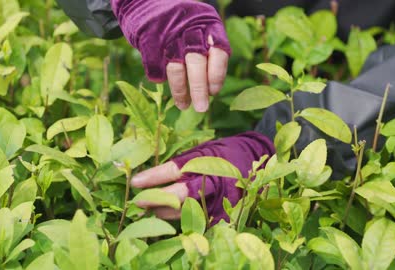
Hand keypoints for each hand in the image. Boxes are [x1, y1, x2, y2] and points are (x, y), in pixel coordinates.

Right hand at [111, 0, 230, 111]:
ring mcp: (168, 32)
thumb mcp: (198, 30)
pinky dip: (158, 77)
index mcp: (208, 23)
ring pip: (176, 67)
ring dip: (180, 90)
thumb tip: (211, 90)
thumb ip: (207, 53)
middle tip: (201, 108)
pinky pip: (155, 66)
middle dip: (199, 89)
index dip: (217, 75)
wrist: (144, 2)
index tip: (214, 92)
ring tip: (183, 104)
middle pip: (197, 62)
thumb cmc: (177, 24)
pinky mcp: (148, 38)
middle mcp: (190, 26)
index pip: (219, 52)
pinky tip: (161, 82)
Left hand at [130, 132, 274, 224]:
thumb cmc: (226, 153)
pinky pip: (199, 222)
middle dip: (155, 200)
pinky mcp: (226, 214)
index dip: (152, 178)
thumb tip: (154, 175)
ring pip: (185, 213)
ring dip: (164, 212)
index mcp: (206, 161)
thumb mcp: (205, 150)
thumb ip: (183, 162)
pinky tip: (169, 219)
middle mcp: (212, 182)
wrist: (259, 160)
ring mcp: (220, 200)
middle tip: (138, 201)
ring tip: (150, 210)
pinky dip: (182, 221)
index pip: (173, 171)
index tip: (135, 182)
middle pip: (178, 196)